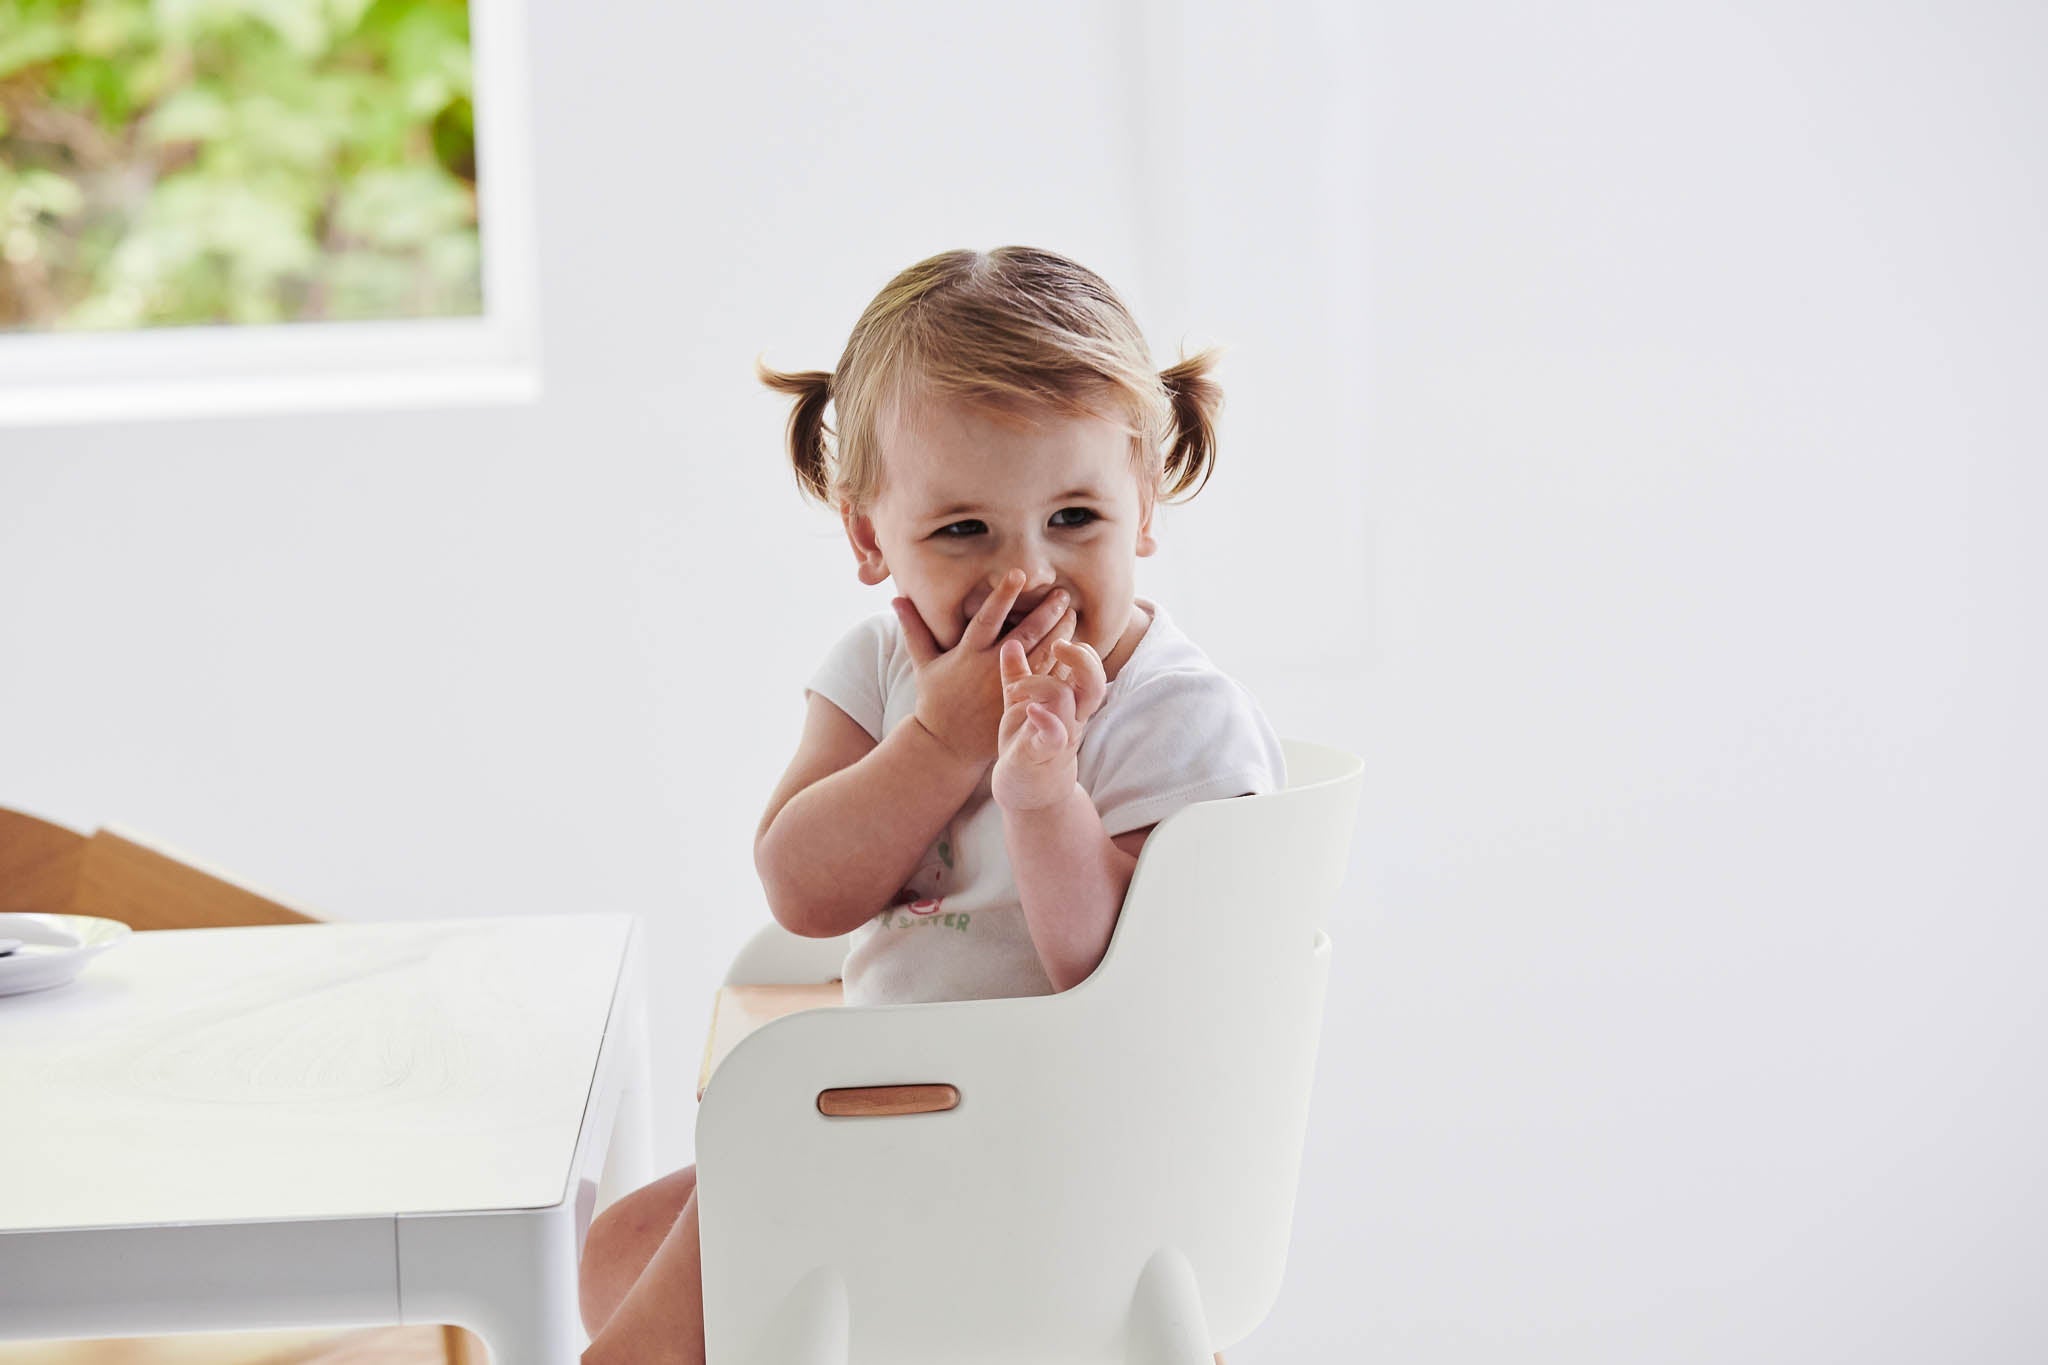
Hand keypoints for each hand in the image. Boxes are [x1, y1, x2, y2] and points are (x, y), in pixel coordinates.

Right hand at [894, 568, 1076, 769]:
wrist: (947, 746)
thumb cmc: (935, 701)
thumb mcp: (923, 664)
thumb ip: (914, 629)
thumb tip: (896, 597)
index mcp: (968, 654)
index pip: (988, 618)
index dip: (1003, 596)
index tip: (1018, 574)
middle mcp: (990, 668)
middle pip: (1025, 634)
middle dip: (1046, 612)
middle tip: (1063, 594)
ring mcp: (1009, 687)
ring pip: (1042, 655)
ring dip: (1061, 634)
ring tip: (1073, 615)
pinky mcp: (1021, 704)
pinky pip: (1048, 682)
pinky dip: (1062, 664)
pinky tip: (1076, 649)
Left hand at [991, 632, 1106, 812]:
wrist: (1026, 795)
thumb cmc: (1027, 746)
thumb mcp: (1022, 706)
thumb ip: (1018, 675)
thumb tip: (1012, 642)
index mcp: (1070, 705)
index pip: (1092, 671)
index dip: (1083, 652)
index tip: (1058, 644)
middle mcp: (1071, 719)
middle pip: (1094, 683)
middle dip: (1081, 658)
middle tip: (1058, 646)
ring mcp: (1059, 737)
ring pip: (1066, 699)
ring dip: (1038, 684)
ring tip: (1015, 691)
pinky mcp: (1042, 754)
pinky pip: (1053, 734)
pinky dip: (1044, 718)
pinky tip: (1029, 710)